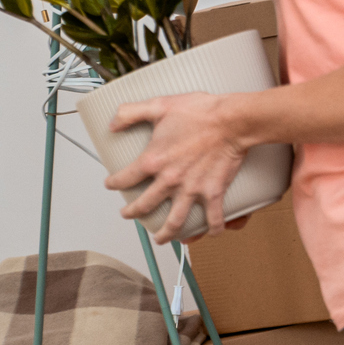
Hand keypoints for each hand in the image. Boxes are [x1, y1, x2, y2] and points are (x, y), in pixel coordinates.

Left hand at [104, 92, 247, 245]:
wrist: (232, 121)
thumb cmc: (201, 112)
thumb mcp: (159, 106)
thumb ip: (130, 113)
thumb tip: (112, 123)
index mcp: (153, 160)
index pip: (124, 179)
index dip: (113, 183)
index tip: (111, 184)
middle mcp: (169, 180)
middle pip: (144, 205)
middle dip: (132, 212)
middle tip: (129, 213)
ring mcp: (192, 189)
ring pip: (174, 221)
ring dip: (165, 233)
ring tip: (161, 238)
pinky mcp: (213, 192)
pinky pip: (212, 217)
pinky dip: (212, 228)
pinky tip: (210, 232)